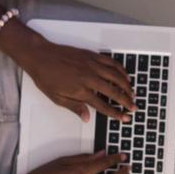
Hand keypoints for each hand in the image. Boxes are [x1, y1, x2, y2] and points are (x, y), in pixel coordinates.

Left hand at [12, 33, 136, 121]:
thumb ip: (75, 107)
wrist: (40, 56)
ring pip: (116, 76)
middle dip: (126, 101)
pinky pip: (111, 62)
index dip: (115, 113)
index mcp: (80, 91)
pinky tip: (125, 75)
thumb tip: (87, 118)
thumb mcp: (57, 98)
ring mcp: (92, 65)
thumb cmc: (46, 77)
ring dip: (127, 85)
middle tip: (134, 107)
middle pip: (114, 91)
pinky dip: (120, 69)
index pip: (103, 105)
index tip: (124, 118)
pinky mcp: (92, 55)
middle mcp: (89, 78)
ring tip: (132, 93)